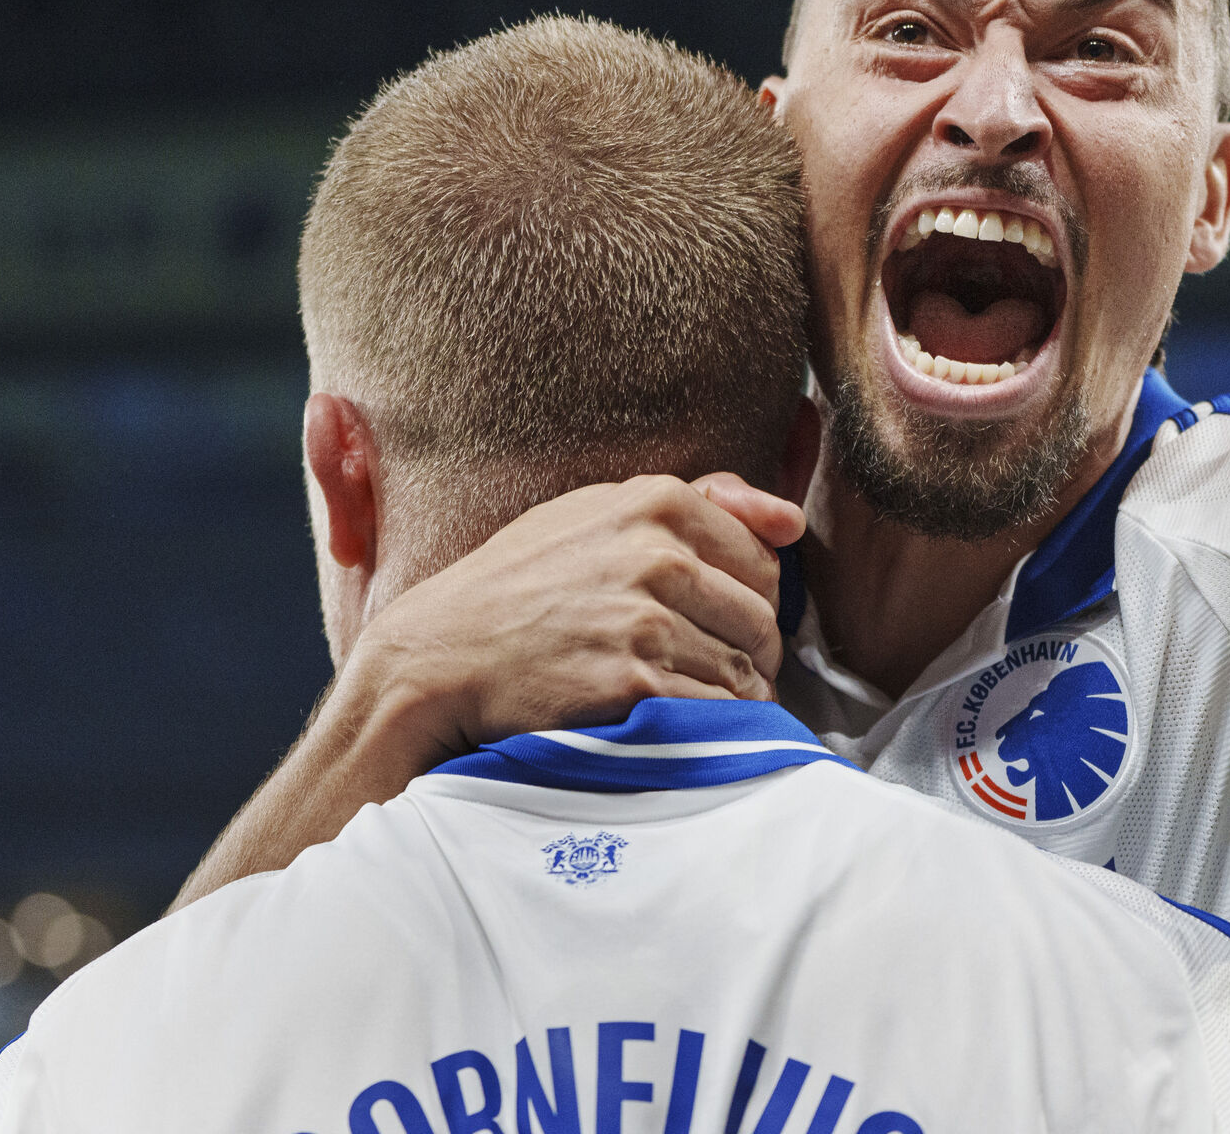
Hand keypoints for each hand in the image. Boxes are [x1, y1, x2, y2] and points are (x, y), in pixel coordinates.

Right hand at [332, 471, 803, 771]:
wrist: (440, 656)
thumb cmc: (518, 585)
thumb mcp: (596, 513)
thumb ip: (700, 502)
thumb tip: (790, 520)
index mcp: (657, 503)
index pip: (764, 562)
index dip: (750, 602)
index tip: (721, 624)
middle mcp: (657, 556)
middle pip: (762, 620)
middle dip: (750, 656)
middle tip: (715, 673)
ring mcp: (644, 622)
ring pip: (743, 672)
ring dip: (731, 698)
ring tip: (691, 701)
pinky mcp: (631, 683)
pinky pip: (712, 712)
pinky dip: (705, 728)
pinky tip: (672, 724)